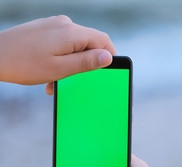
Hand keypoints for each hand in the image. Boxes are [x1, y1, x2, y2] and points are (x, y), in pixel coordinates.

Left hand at [0, 15, 115, 87]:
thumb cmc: (23, 64)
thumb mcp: (60, 68)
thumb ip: (86, 62)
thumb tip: (108, 57)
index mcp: (71, 32)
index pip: (103, 40)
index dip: (110, 55)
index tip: (110, 70)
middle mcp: (64, 24)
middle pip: (89, 42)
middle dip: (87, 62)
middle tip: (78, 80)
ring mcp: (54, 25)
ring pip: (75, 45)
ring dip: (73, 63)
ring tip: (58, 80)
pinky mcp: (45, 29)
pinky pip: (63, 43)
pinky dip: (62, 58)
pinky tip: (51, 72)